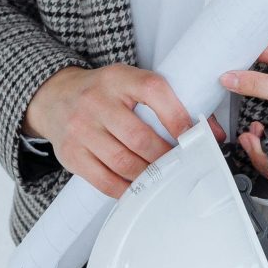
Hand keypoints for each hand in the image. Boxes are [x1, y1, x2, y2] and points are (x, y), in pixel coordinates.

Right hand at [23, 65, 223, 198]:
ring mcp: (80, 128)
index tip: (196, 137)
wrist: (55, 98)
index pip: (153, 92)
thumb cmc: (103, 93)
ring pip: (124, 162)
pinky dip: (127, 189)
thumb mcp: (130, 84)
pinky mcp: (71, 154)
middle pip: (140, 137)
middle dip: (166, 156)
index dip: (177, 117)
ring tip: (163, 177)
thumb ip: (167, 102)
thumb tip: (212, 132)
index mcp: (118, 78)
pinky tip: (139, 187)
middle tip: (183, 165)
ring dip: (150, 175)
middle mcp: (96, 101)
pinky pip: (104, 180)